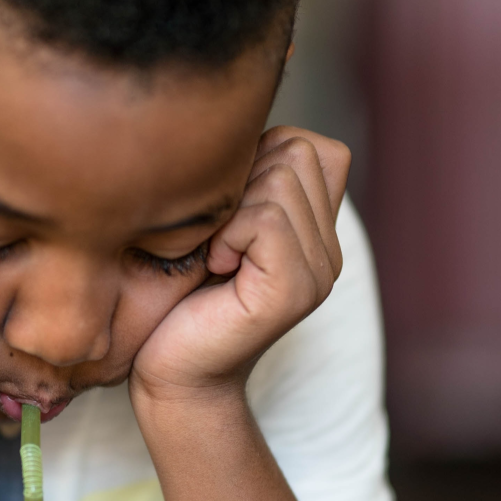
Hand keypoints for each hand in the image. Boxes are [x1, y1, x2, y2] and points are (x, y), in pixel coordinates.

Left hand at [130, 127, 350, 403]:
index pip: (314, 146)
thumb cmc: (176, 301)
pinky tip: (214, 268)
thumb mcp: (211, 225)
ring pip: (281, 179)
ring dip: (231, 210)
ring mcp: (319, 271)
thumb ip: (243, 183)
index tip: (225, 212)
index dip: (260, 158)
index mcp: (316, 231)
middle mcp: (329, 249)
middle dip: (242, 179)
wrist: (170, 375)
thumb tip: (235, 125)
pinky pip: (267, 220)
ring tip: (213, 255)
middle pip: (298, 151)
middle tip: (214, 236)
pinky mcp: (295, 290)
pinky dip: (228, 235)